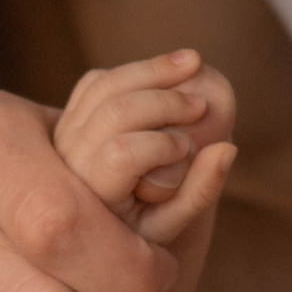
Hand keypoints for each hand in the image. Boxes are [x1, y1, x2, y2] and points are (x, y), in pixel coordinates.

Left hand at [53, 51, 238, 246]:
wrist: (106, 220)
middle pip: (114, 112)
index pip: (120, 154)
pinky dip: (135, 69)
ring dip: (151, 70)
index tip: (188, 149)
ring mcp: (64, 134)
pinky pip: (98, 80)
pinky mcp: (70, 114)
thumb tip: (227, 149)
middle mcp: (69, 161)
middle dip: (163, 102)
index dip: (159, 145)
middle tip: (201, 106)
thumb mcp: (172, 222)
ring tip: (194, 62)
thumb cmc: (144, 228)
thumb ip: (201, 191)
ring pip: (103, 85)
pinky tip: (169, 68)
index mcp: (94, 196)